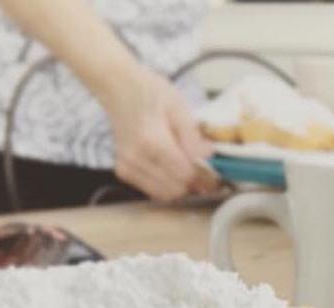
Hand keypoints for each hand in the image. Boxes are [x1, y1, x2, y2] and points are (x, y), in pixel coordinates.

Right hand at [99, 65, 217, 201]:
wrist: (117, 87)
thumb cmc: (150, 93)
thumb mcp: (178, 106)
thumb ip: (193, 136)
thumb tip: (209, 157)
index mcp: (151, 141)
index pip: (186, 174)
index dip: (205, 176)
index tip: (215, 172)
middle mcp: (136, 158)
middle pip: (178, 188)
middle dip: (194, 183)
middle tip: (204, 172)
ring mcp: (127, 166)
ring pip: (167, 194)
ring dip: (181, 187)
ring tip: (187, 169)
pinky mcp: (124, 171)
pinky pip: (154, 191)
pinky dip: (167, 186)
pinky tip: (171, 170)